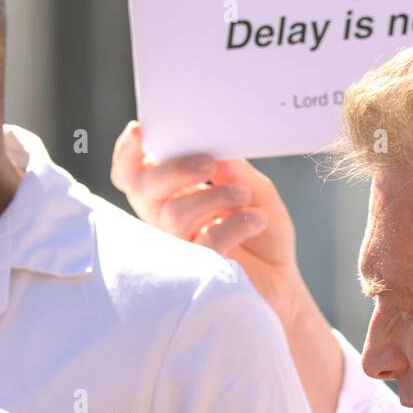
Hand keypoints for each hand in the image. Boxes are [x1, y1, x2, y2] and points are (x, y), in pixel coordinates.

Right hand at [111, 121, 323, 332]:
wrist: (284, 281)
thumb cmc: (264, 235)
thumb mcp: (258, 192)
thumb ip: (236, 172)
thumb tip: (218, 154)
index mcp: (175, 196)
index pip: (136, 176)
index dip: (128, 154)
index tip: (139, 131)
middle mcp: (170, 222)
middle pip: (145, 190)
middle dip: (174, 169)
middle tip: (209, 163)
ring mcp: (182, 249)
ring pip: (175, 214)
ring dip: (215, 197)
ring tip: (245, 196)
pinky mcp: (201, 273)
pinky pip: (206, 242)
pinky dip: (235, 224)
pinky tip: (257, 221)